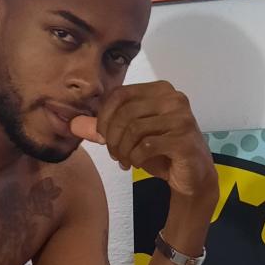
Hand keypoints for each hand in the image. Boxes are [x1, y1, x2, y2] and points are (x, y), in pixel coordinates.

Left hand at [71, 81, 218, 202]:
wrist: (193, 175)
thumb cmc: (161, 152)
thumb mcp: (128, 137)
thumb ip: (102, 129)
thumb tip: (72, 123)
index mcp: (159, 89)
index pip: (119, 94)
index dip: (103, 117)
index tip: (102, 137)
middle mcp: (173, 98)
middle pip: (125, 113)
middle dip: (112, 138)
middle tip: (114, 154)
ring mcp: (181, 118)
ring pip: (134, 130)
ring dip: (123, 150)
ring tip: (124, 161)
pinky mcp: (184, 139)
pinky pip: (146, 146)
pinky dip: (135, 158)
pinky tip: (137, 164)